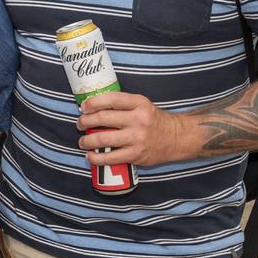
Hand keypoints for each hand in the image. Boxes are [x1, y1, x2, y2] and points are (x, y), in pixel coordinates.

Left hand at [77, 91, 192, 166]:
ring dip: (86, 141)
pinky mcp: (135, 155)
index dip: (92, 102)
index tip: (83, 107)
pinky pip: (110, 158)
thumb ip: (121, 104)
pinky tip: (90, 156)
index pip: (110, 99)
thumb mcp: (141, 105)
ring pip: (102, 139)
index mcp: (139, 103)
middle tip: (80, 124)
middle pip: (102, 118)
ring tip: (82, 141)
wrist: (177, 138)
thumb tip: (92, 107)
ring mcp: (136, 138)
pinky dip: (96, 158)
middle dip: (84, 121)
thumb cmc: (153, 120)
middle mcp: (138, 119)